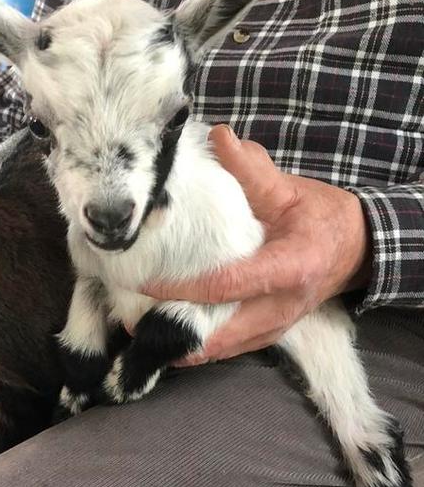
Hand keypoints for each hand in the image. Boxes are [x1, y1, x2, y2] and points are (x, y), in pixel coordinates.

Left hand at [146, 125, 370, 364]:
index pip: (228, 284)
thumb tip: (219, 137)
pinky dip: (196, 345)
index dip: (183, 287)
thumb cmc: (321, 217)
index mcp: (290, 267)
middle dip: (173, 330)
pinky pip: (227, 349)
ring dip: (181, 344)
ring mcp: (276, 327)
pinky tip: (165, 335)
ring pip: (221, 348)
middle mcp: (283, 306)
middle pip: (220, 332)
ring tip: (139, 329)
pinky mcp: (268, 335)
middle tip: (130, 320)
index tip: (145, 281)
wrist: (356, 249)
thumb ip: (253, 171)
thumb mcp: (291, 190)